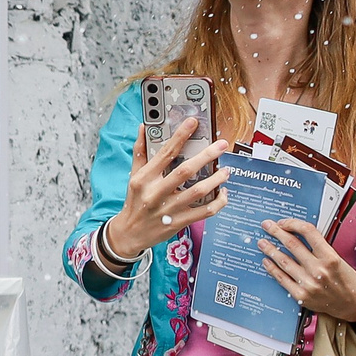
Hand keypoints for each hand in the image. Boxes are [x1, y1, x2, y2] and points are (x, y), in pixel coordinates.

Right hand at [110, 116, 230, 256]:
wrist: (129, 233)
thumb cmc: (134, 201)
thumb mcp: (134, 176)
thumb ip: (140, 151)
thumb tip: (143, 128)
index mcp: (144, 178)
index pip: (165, 153)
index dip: (180, 136)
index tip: (193, 122)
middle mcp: (156, 193)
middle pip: (185, 171)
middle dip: (206, 155)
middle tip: (221, 145)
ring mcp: (168, 209)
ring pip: (198, 192)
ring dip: (216, 179)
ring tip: (226, 171)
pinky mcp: (179, 222)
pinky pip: (205, 212)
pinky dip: (218, 202)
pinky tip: (223, 193)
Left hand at [260, 219, 355, 324]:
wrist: (353, 304)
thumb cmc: (346, 280)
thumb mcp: (338, 259)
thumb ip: (319, 248)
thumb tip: (296, 234)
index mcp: (331, 257)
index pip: (308, 232)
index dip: (293, 223)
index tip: (284, 222)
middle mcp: (319, 270)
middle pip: (292, 244)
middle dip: (276, 232)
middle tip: (267, 226)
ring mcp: (309, 283)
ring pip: (284, 261)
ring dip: (270, 249)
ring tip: (262, 242)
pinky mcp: (301, 295)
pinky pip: (281, 278)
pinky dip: (272, 268)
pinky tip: (266, 261)